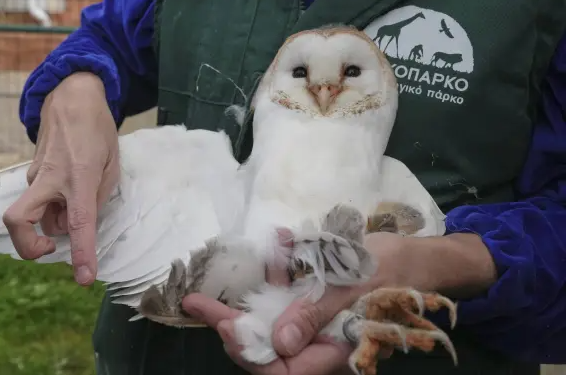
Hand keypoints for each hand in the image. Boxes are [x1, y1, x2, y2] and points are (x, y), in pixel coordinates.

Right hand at [2, 72, 118, 284]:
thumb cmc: (98, 128)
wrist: (71, 94)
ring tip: (76, 199)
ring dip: (52, 220)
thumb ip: (98, 197)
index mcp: (80, 176)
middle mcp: (51, 178)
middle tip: (48, 251)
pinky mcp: (31, 170)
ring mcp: (36, 174)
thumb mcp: (112, 163)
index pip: (77, 223)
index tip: (84, 278)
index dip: (80, 254)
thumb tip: (77, 224)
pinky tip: (68, 188)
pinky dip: (51, 205)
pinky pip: (39, 199)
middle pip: (18, 221)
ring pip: (37, 213)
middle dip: (27, 247)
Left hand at [182, 232, 408, 373]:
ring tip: (208, 297)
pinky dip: (272, 277)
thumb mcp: (352, 287)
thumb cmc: (392, 270)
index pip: (281, 367)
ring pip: (270, 325)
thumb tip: (279, 342)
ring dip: (245, 305)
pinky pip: (284, 299)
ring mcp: (316, 326)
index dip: (246, 350)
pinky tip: (271, 248)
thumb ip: (315, 314)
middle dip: (232, 329)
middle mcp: (321, 346)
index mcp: (334, 353)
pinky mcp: (314, 304)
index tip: (217, 324)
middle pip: (267, 350)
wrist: (417, 257)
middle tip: (199, 306)